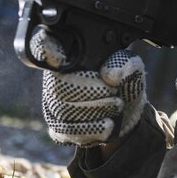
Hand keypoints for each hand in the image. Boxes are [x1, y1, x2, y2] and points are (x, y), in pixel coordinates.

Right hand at [33, 27, 146, 145]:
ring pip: (63, 110)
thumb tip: (111, 74)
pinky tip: (108, 124)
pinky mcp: (58, 129)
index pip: (44, 46)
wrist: (126, 115)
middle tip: (114, 92)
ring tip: (117, 106)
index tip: (59, 58)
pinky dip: (93, 128)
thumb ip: (126, 64)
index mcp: (70, 55)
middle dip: (91, 90)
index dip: (45, 49)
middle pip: (59, 86)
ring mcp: (53, 104)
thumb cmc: (123, 85)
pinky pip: (68, 131)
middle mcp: (54, 78)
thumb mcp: (132, 70)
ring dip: (96, 110)